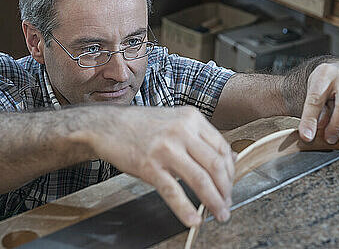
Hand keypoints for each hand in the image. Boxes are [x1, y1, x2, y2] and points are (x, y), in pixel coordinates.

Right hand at [89, 106, 233, 226]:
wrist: (107, 124)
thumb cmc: (141, 125)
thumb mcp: (176, 122)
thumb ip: (202, 138)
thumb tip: (231, 157)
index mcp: (191, 118)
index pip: (222, 148)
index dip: (231, 171)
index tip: (230, 185)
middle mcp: (181, 131)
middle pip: (215, 165)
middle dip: (226, 189)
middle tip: (227, 204)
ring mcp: (165, 148)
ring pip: (199, 179)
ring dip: (213, 201)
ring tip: (219, 214)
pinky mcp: (149, 165)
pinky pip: (173, 191)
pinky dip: (185, 209)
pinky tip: (193, 219)